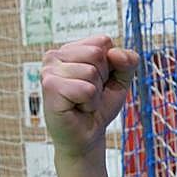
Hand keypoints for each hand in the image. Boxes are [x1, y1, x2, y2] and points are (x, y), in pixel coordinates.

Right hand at [41, 35, 138, 157]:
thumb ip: (127, 61)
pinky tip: (77, 108)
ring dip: (95, 93)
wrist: (88, 135)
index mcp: (70, 49)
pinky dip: (89, 103)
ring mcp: (49, 70)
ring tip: (83, 101)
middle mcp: (55, 55)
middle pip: (97, 54)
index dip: (110, 65)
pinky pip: (86, 89)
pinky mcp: (49, 87)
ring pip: (91, 72)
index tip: (99, 81)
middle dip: (102, 78)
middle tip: (90, 93)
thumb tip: (115, 53)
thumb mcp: (121, 79)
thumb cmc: (100, 105)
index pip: (103, 42)